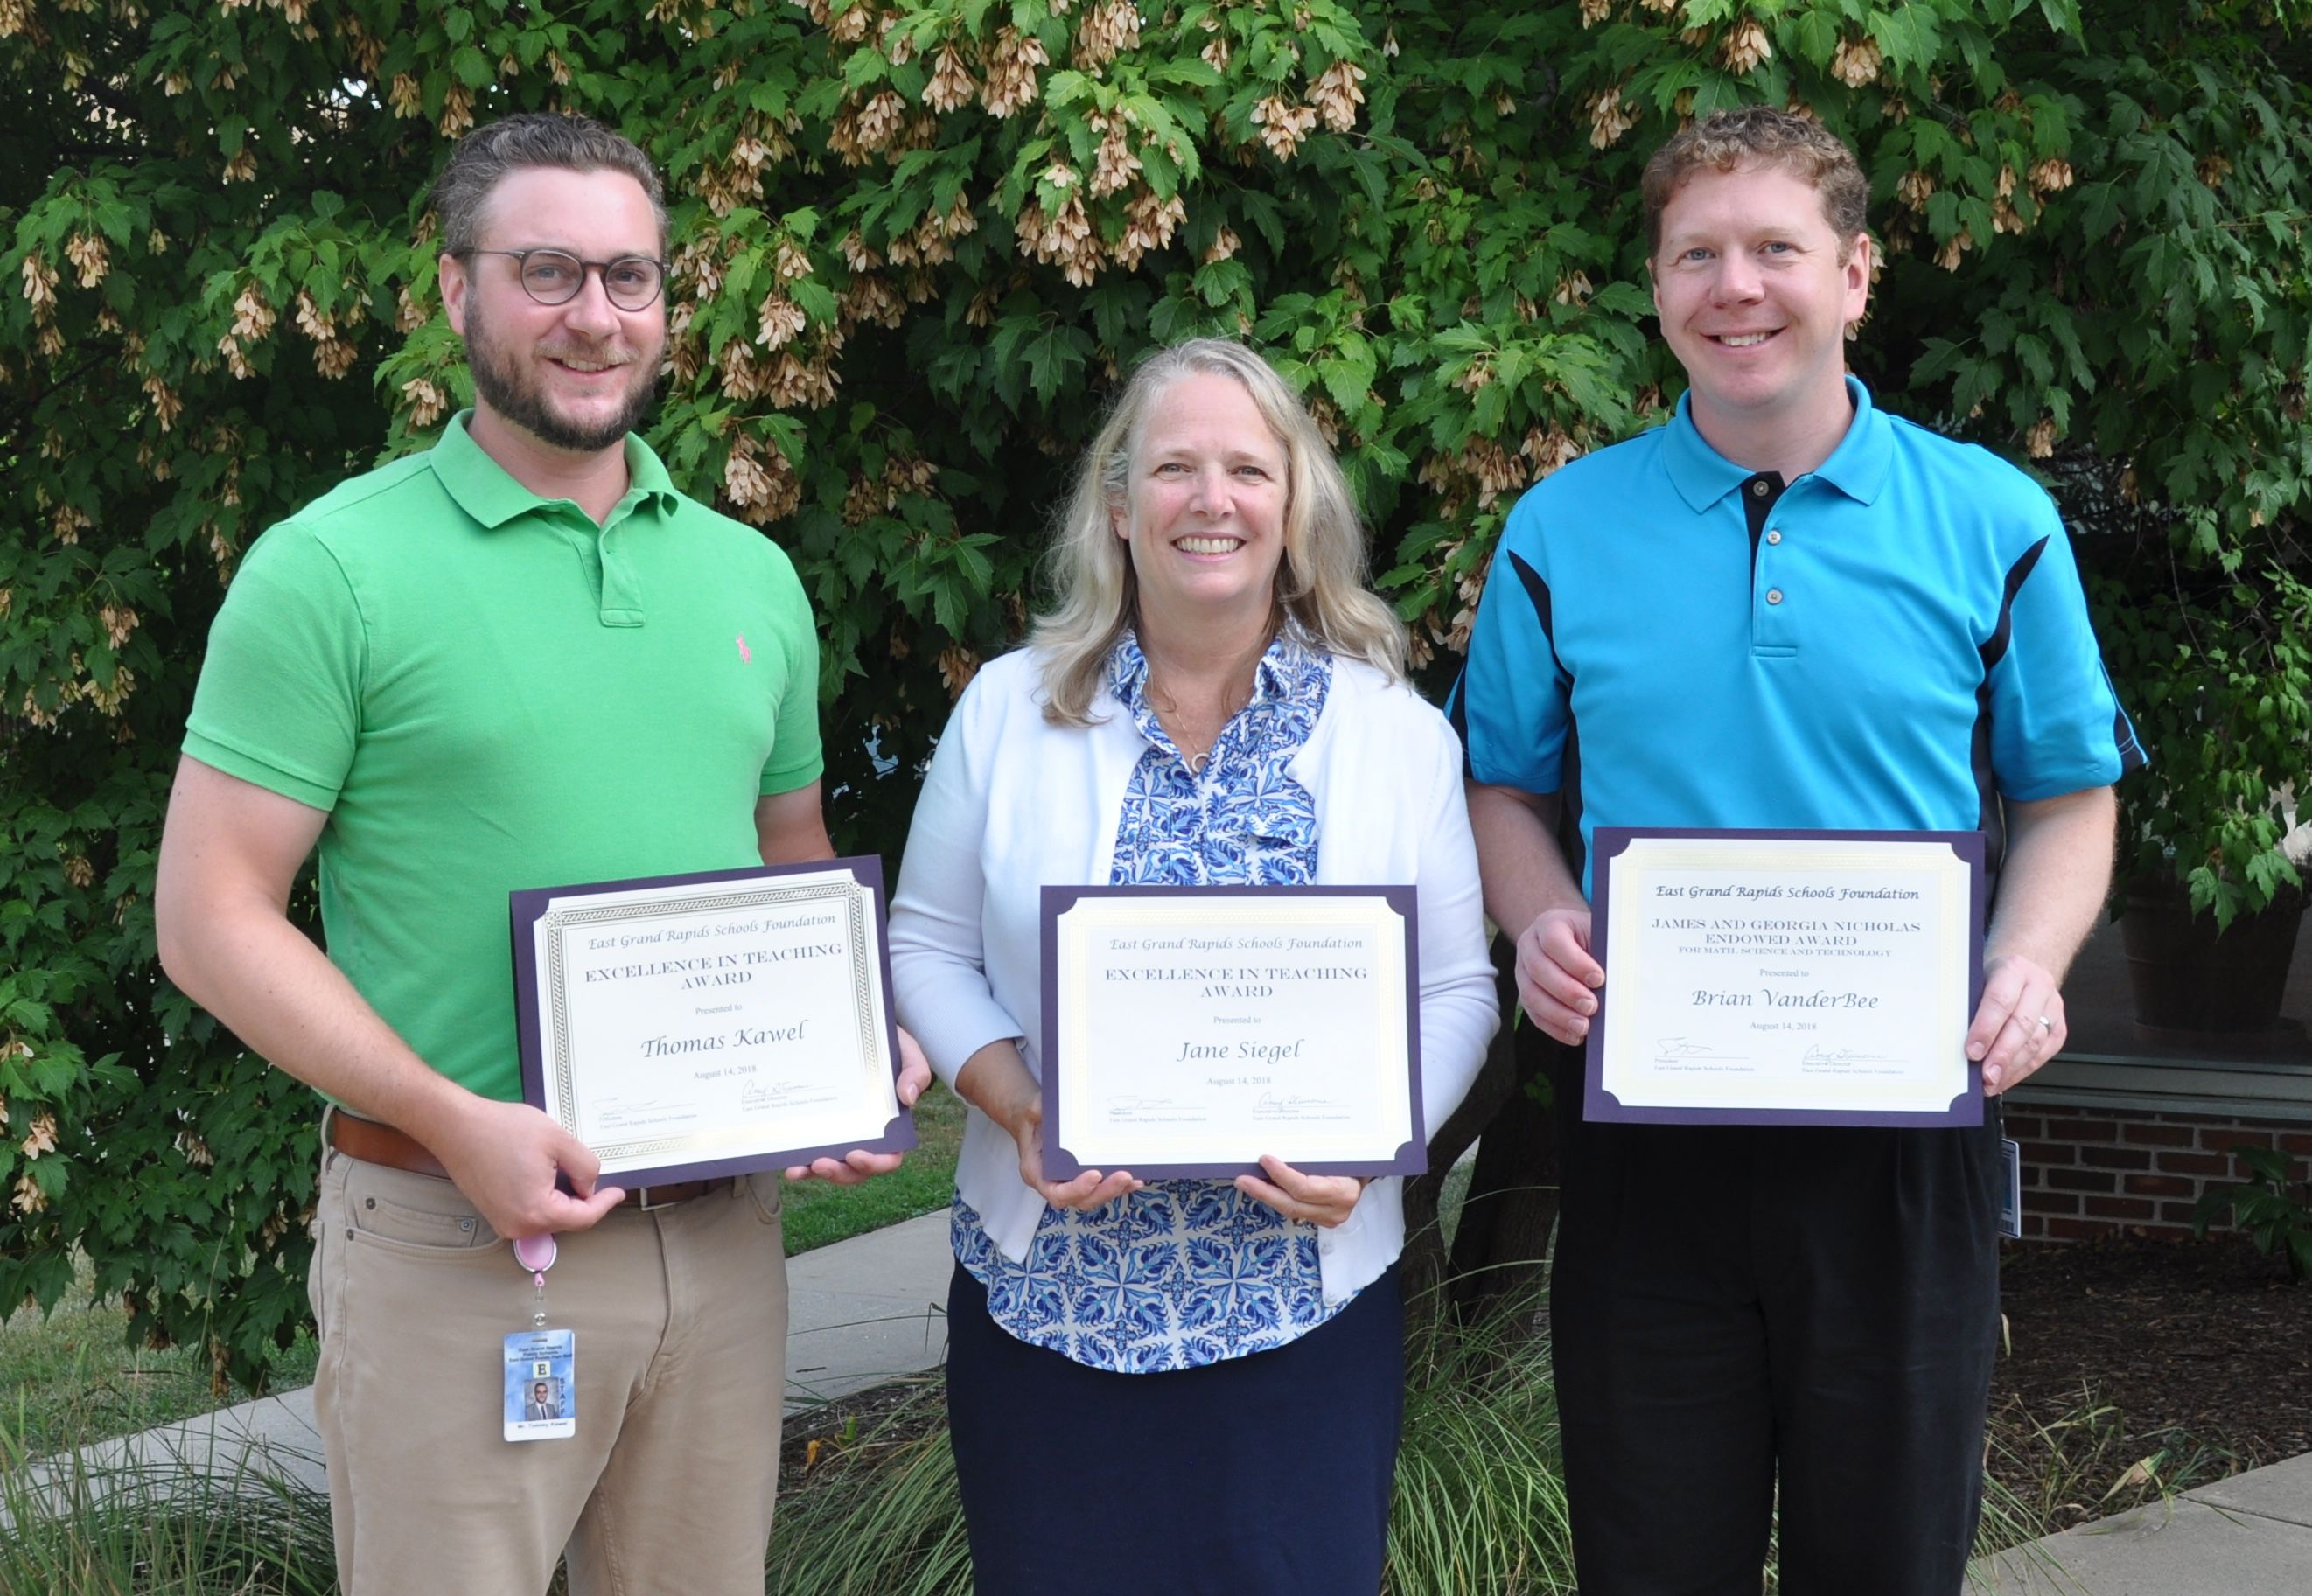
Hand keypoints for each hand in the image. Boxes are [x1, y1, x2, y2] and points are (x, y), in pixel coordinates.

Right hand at [425, 1096, 625, 1239]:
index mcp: (537, 1212)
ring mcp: (503, 1223)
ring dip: (562, 1198)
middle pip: (566, 1220)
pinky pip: (530, 1212)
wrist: (456, 1126)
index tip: (619, 1191)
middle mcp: (518, 1227)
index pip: (583, 1218)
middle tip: (592, 1174)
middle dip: (583, 1200)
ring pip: (548, 1216)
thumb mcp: (559, 1140)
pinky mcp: (494, 1214)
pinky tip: (544, 1173)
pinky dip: (544, 1197)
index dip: (604, 1204)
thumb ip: (585, 1167)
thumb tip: (589, 1187)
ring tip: (563, 1169)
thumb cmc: (503, 1129)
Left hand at [783, 1026, 935, 1183]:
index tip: (856, 1155)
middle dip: (839, 1172)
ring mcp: (842, 1134)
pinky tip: (790, 1164)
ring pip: (832, 1166)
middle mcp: (867, 1136)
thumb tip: (908, 1098)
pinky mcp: (821, 1126)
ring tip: (798, 1169)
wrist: (860, 1031)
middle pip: (856, 1170)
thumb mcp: (907, 1052)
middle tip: (822, 1163)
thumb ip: (915, 1071)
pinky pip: (812, 1150)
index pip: (889, 1157)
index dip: (874, 1164)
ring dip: (815, 1172)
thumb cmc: (888, 1045)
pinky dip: (801, 1162)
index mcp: (891, 1126)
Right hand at [981, 1070, 1137, 1209]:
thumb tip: (1049, 1107)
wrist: (1035, 1120)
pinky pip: (1102, 1187)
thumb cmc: (1033, 1117)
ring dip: (1115, 1190)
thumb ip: (1038, 1111)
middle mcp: (1054, 1183)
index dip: (1076, 1189)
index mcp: (1037, 1173)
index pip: (1056, 1192)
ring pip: (1094, 1196)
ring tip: (1134, 1179)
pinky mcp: (1084, 1177)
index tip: (1094, 1176)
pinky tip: (1136, 1178)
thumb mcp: (1033, 1110)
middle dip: (1104, 1191)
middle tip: (1124, 1177)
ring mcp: (1071, 1182)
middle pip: (1081, 1199)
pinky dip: (1119, 1185)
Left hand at [1236, 1155, 1365, 1228]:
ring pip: (1290, 1209)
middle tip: (1242, 1179)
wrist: (1372, 1170)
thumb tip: (1282, 1140)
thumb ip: (1318, 1151)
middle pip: (1292, 1204)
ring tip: (1246, 1182)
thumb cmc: (1355, 1156)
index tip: (1264, 1159)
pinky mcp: (1320, 1219)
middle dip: (1263, 1192)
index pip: (1305, 1188)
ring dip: (1266, 1195)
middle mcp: (1336, 1210)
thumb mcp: (1341, 1150)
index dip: (1281, 1175)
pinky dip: (1276, 1198)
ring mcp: (1328, 1218)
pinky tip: (1262, 1188)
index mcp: (1344, 1191)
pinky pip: (1293, 1209)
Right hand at [1514, 906, 1602, 1044]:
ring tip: (1583, 1026)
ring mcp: (1523, 971)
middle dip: (1567, 992)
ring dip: (1559, 1014)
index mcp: (1549, 924)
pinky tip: (1574, 1034)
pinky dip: (1554, 1027)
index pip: (1553, 941)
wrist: (1571, 940)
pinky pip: (1534, 1014)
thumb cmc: (1589, 938)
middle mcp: (1530, 946)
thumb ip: (1607, 951)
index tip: (1599, 979)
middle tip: (1591, 1006)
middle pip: (1539, 969)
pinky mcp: (1526, 994)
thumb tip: (1623, 979)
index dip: (1575, 962)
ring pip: (1532, 994)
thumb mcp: (1599, 934)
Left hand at [1967, 953, 2065, 1093]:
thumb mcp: (1977, 979)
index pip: (2001, 1000)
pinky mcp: (2059, 1028)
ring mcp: (2053, 1007)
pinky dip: (2022, 1070)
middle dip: (2002, 1055)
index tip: (1972, 1051)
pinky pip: (2043, 1054)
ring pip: (2035, 1042)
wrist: (2024, 968)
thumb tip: (1954, 1041)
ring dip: (2011, 1067)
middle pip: (2022, 1025)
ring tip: (1991, 1082)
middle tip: (1985, 1075)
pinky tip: (2005, 1079)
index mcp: (2014, 969)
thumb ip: (1970, 1005)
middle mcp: (2038, 986)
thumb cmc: (1993, 976)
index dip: (1986, 1028)